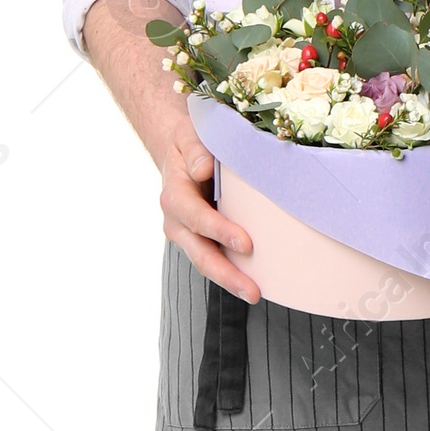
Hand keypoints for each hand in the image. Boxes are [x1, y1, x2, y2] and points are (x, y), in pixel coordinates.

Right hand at [157, 105, 261, 303]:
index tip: (246, 244)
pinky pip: (215, 259)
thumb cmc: (189, 143)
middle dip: (226, 274)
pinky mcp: (200, 241)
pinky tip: (255, 284)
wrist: (179, 153)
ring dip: (230, 281)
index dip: (219, 231)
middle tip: (252, 291)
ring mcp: (187, 235)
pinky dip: (233, 273)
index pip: (197, 218)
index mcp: (174, 195)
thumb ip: (196, 149)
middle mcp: (177, 221)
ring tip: (255, 294)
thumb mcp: (189, 136)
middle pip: (200, 253)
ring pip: (206, 263)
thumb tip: (203, 168)